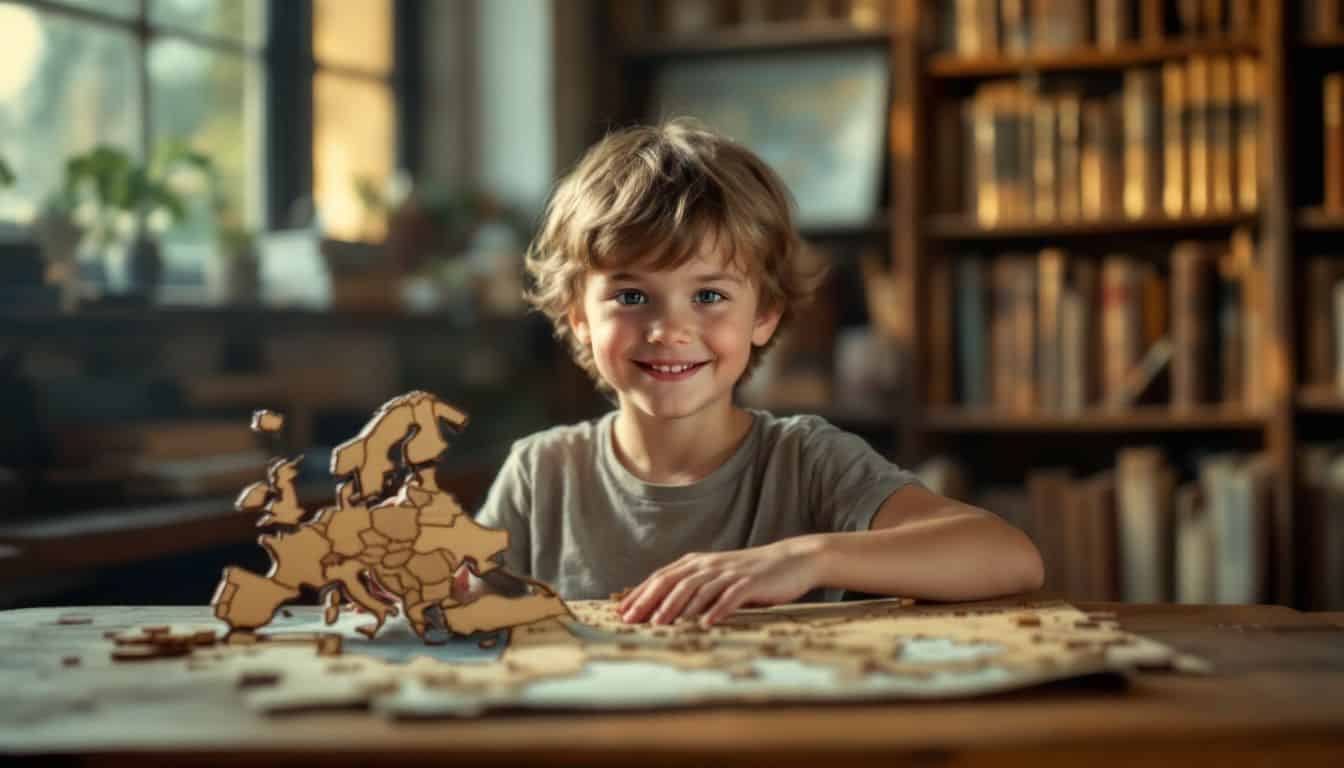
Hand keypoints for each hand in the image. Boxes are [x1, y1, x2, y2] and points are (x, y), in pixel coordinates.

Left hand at [617, 538, 824, 626]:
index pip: (661, 577)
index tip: (622, 611)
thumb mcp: (719, 577)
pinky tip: (706, 624)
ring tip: (660, 624)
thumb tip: (665, 608)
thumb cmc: (752, 575)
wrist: (792, 560)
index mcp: (698, 563)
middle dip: (649, 601)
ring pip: (697, 589)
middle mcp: (710, 565)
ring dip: (677, 607)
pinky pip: (730, 597)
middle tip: (632, 620)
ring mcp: (729, 573)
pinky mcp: (750, 583)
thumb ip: (695, 588)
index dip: (640, 593)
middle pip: (673, 581)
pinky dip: (717, 610)